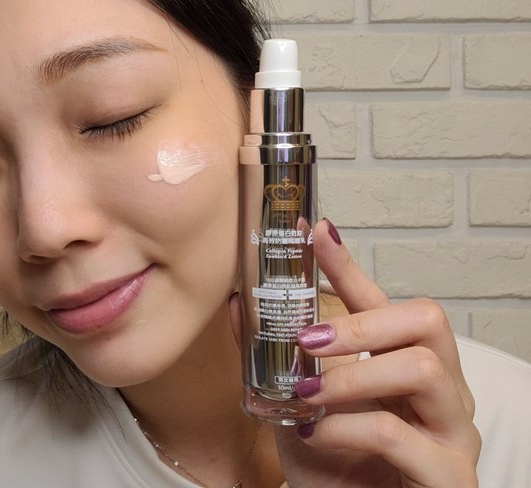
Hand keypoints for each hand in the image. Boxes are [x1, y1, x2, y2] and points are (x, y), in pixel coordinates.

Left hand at [275, 219, 480, 487]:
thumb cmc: (334, 467)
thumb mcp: (295, 406)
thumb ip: (273, 359)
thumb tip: (240, 304)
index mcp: (407, 366)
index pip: (384, 302)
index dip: (349, 264)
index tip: (315, 230)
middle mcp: (441, 391)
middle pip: (427, 319)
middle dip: (361, 320)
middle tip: (308, 337)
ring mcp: (451, 431)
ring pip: (422, 368)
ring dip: (351, 376)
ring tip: (306, 392)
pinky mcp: (449, 475)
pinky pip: (398, 434)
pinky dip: (346, 429)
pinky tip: (316, 435)